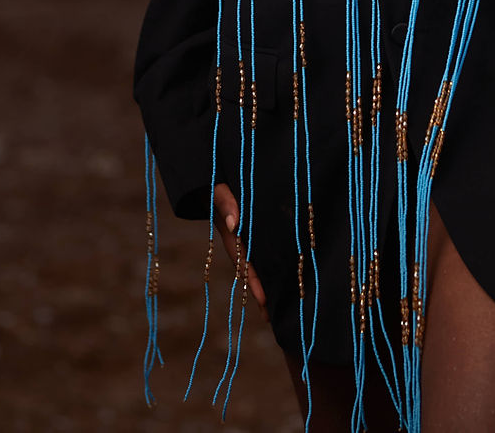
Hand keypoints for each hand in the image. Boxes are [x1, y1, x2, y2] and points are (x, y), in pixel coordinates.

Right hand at [213, 182, 268, 320]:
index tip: (264, 299)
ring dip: (265, 280)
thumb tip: (233, 223)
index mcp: (231, 234)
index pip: (244, 262)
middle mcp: (238, 239)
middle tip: (271, 316)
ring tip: (278, 305)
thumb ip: (225, 203)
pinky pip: (261, 249)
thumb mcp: (218, 189)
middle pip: (249, 270)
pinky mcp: (252, 229)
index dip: (253, 281)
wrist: (212, 177)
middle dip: (259, 291)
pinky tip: (282, 272)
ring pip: (256, 262)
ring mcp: (244, 236)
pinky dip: (269, 262)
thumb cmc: (216, 182)